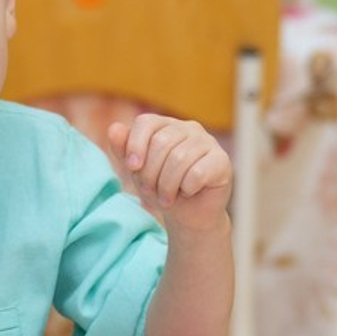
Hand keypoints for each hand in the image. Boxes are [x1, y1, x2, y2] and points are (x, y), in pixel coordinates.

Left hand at [107, 114, 231, 231]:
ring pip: (179, 159)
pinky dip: (187, 188)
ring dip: (166, 185)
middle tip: (150, 191)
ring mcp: (208, 142)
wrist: (188, 214)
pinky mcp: (222, 161)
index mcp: (166, 125)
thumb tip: (114, 128)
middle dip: (150, 173)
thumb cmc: (160, 187)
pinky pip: (198, 173)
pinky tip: (188, 192)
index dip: (135, 145)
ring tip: (166, 197)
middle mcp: (189, 128)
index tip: (132, 168)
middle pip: (162, 143)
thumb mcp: (136, 170)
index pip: (146, 122)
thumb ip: (122, 148)